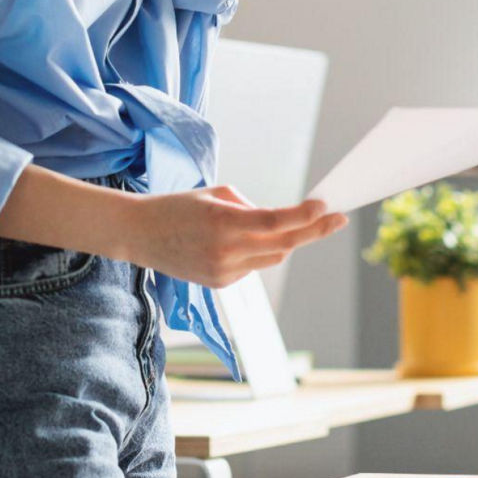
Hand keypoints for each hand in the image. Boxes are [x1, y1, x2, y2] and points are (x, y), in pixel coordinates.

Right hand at [114, 188, 347, 288]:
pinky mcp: (220, 284)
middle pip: (284, 243)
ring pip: (272, 256)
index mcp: (222, 221)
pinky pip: (253, 266)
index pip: (274, 221)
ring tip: (260, 224)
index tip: (326, 207)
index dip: (304, 217)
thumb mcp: (214, 194)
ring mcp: (224, 271)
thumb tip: (277, 223)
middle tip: (338, 218)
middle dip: (313, 230)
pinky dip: (254, 252)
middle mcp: (226, 250)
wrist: (139, 234)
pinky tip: (230, 242)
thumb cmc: (176, 206)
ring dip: (280, 240)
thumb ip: (249, 207)